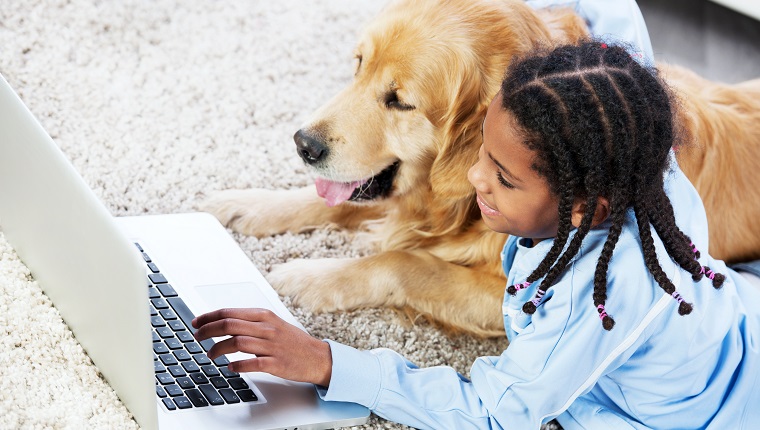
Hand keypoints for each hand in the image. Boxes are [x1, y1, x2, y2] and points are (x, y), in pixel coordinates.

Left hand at [191, 308, 331, 386]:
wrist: (317, 357)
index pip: (230, 312)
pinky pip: (252, 363)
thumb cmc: (292, 341)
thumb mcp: (273, 324)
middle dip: (208, 331)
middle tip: (197, 337)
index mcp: (264, 316)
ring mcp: (272, 346)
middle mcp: (267, 328)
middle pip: (230, 325)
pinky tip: (230, 367)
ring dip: (218, 349)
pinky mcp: (276, 363)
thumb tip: (224, 322)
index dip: (209, 317)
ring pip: (237, 342)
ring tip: (210, 354)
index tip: (197, 323)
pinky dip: (237, 365)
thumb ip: (251, 322)